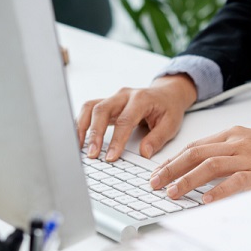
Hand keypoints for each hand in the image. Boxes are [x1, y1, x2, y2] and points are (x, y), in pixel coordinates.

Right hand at [76, 74, 196, 160]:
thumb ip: (158, 138)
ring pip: (91, 107)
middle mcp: (124, 95)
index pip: (125, 120)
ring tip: (79, 147)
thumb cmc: (168, 108)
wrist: (166, 94)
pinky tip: (79, 138)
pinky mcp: (108, 103)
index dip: (116, 140)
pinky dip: (82, 123)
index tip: (110, 157)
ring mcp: (114, 98)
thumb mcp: (171, 124)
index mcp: (141, 99)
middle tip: (91, 154)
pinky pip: (90, 110)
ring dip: (83, 127)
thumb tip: (144, 153)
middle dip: (95, 133)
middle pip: (102, 110)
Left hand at [150, 126, 250, 202]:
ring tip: (172, 192)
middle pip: (196, 152)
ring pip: (210, 165)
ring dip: (187, 179)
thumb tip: (201, 169)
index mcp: (233, 134)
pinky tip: (207, 200)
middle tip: (154, 183)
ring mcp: (250, 157)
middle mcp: (238, 143)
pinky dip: (220, 191)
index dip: (173, 159)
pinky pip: (237, 181)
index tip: (158, 172)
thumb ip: (228, 152)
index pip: (195, 145)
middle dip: (171, 168)